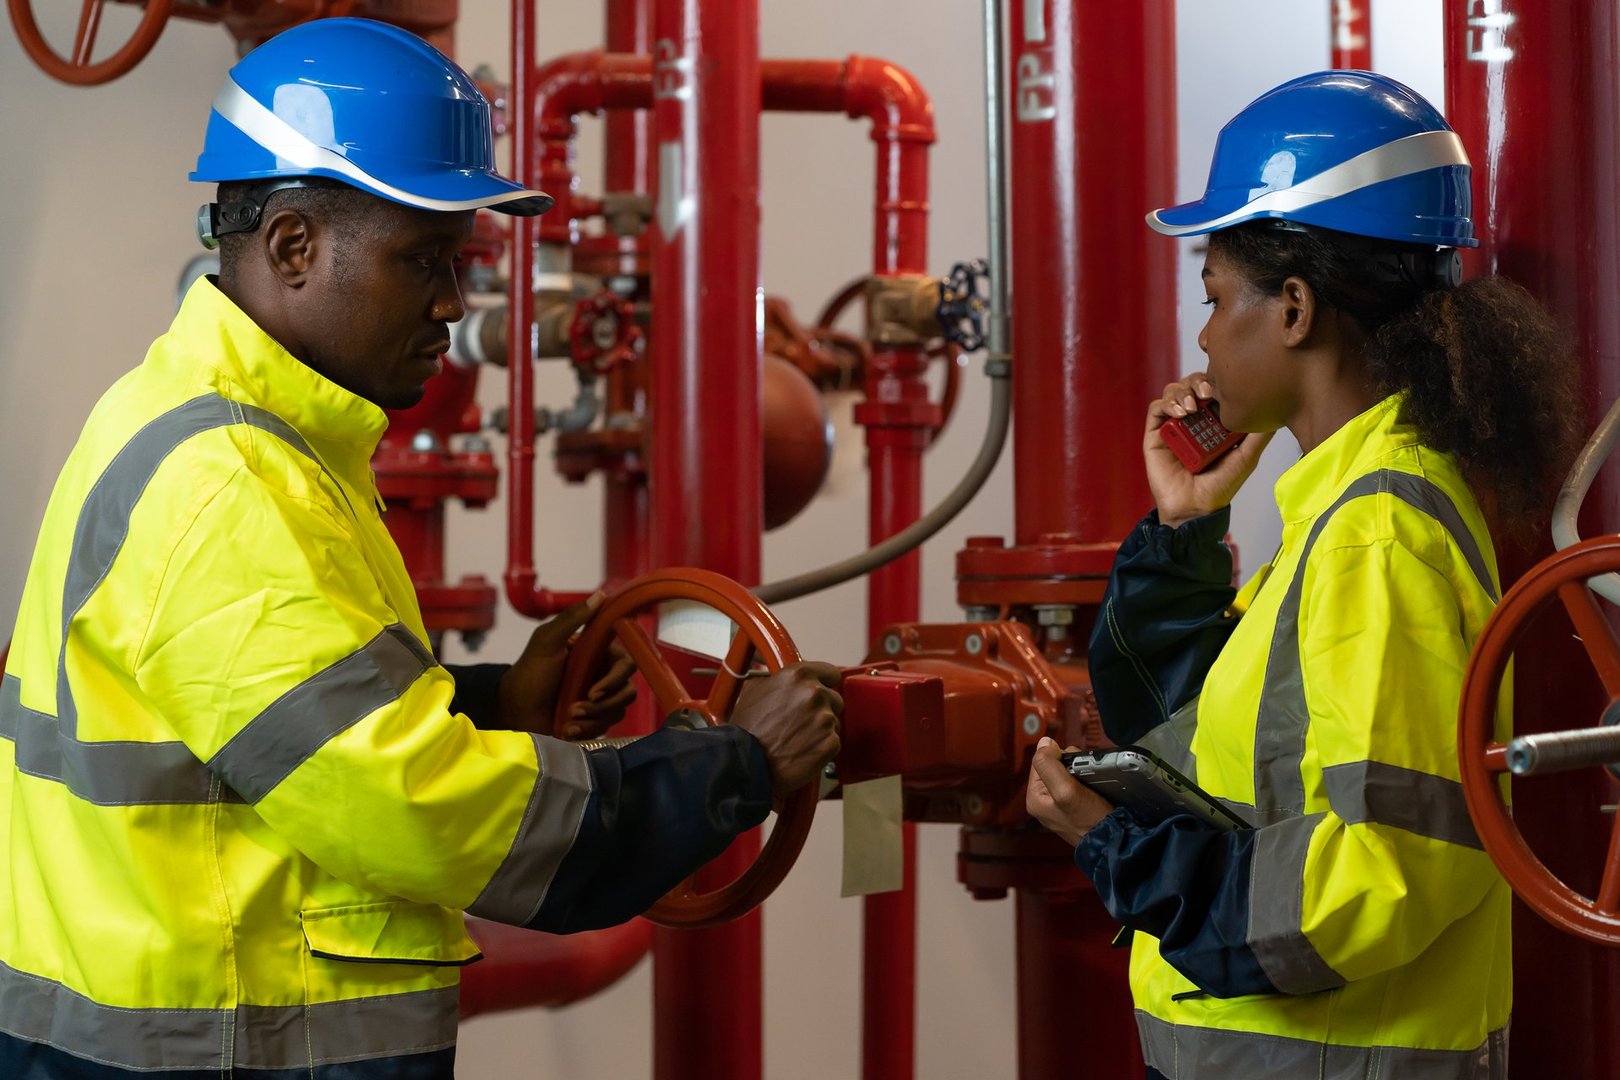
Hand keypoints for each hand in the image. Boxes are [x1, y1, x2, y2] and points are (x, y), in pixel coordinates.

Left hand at [494, 593, 636, 736]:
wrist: (513, 709)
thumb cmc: (529, 673)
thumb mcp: (546, 641)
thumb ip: (571, 618)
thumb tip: (600, 595)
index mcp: (596, 654)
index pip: (627, 663)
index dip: (615, 678)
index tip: (594, 690)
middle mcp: (603, 675)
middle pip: (628, 691)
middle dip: (602, 704)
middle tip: (575, 708)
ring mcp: (600, 699)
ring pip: (619, 711)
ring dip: (593, 718)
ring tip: (568, 719)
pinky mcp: (594, 719)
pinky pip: (606, 727)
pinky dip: (586, 730)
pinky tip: (567, 730)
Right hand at [731, 661, 842, 796]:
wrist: (747, 761)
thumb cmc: (747, 730)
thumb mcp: (755, 690)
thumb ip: (778, 680)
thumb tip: (787, 680)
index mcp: (799, 676)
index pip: (830, 672)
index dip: (824, 682)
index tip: (822, 689)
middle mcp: (814, 693)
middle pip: (834, 698)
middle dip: (822, 709)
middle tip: (801, 721)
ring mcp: (824, 719)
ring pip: (833, 722)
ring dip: (821, 729)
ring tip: (798, 737)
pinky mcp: (830, 742)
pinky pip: (833, 742)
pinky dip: (822, 747)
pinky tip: (803, 749)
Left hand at [1026, 737, 1114, 846]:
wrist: (1114, 841)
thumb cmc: (1089, 818)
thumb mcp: (1065, 790)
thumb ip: (1050, 766)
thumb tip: (1043, 743)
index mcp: (1034, 798)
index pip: (1040, 762)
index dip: (1057, 756)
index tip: (1074, 764)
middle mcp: (1044, 801)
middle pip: (1053, 766)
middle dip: (1070, 763)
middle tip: (1085, 772)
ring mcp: (1059, 804)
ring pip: (1066, 773)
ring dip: (1080, 770)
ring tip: (1092, 779)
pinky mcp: (1074, 806)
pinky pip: (1076, 783)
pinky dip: (1085, 779)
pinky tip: (1094, 784)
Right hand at [1144, 373, 1272, 527]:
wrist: (1196, 507)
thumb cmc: (1221, 486)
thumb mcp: (1246, 457)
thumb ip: (1259, 435)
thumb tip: (1276, 411)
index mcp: (1213, 420)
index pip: (1213, 387)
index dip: (1216, 380)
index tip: (1224, 386)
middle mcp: (1193, 419)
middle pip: (1191, 383)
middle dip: (1198, 381)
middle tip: (1207, 392)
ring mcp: (1174, 425)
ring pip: (1173, 391)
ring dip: (1181, 392)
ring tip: (1192, 407)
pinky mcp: (1156, 434)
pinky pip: (1156, 408)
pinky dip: (1167, 404)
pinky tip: (1180, 414)